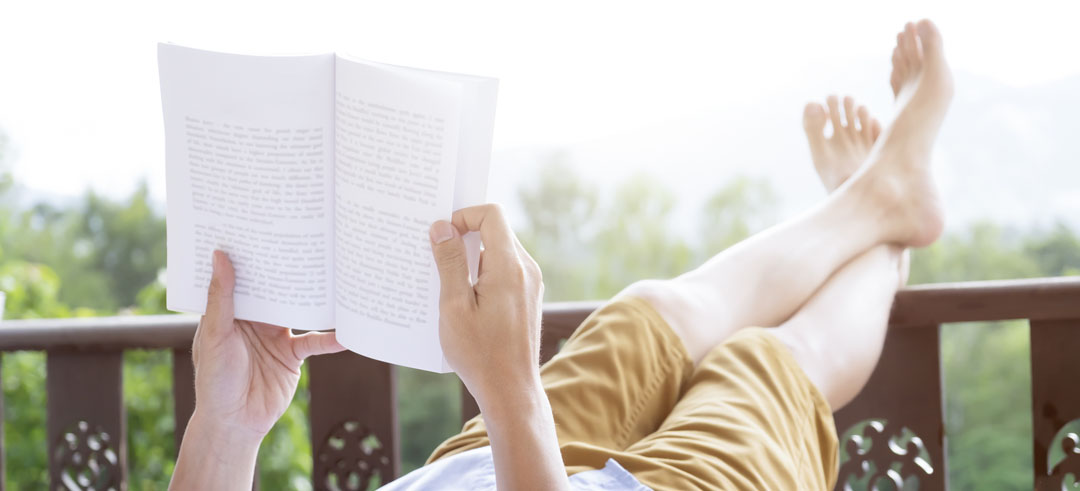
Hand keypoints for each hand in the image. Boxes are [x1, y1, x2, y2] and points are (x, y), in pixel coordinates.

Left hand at [190, 250, 344, 442]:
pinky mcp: (293, 355)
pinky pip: (316, 341)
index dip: (252, 252)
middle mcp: (255, 319)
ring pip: (300, 309)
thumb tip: (220, 255)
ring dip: (315, 297)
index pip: (244, 274)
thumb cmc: (214, 380)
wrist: (234, 422)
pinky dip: (332, 337)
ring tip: (336, 274)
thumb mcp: (216, 334)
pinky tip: (347, 329)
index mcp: (231, 310)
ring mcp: (276, 335)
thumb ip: (222, 297)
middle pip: (276, 288)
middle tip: (309, 238)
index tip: (264, 224)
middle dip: (289, 268)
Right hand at [429, 205, 569, 490]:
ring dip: (472, 259)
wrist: (511, 390)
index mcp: (510, 266)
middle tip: (437, 257)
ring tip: (447, 284)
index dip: (464, 216)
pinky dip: (483, 274)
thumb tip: (442, 227)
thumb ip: (449, 263)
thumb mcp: (454, 306)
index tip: (442, 235)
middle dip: (465, 238)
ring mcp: (531, 283)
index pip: (491, 215)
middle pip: (496, 231)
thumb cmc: (480, 353)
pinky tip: (463, 299)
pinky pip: (505, 271)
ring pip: (499, 251)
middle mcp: (526, 269)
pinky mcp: (528, 297)